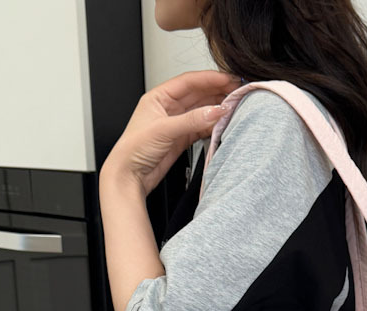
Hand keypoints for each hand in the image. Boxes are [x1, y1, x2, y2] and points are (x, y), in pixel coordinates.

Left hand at [101, 70, 242, 195]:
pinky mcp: (181, 139)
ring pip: (202, 111)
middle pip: (198, 94)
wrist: (129, 175)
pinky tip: (223, 125)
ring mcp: (176, 124)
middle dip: (218, 92)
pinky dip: (213, 126)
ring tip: (234, 107)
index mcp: (159, 97)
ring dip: (217, 109)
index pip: (189, 81)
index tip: (229, 79)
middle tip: (237, 92)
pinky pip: (202, 128)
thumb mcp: (164, 130)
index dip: (210, 78)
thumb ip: (193, 120)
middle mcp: (168, 108)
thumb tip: (216, 111)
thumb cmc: (134, 149)